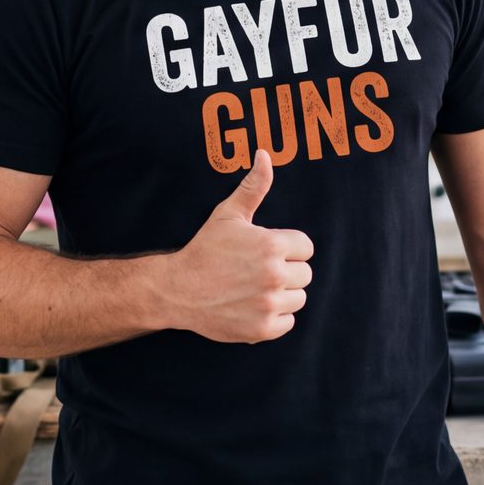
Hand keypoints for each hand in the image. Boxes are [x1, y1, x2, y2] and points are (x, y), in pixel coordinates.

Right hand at [169, 151, 312, 343]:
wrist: (177, 290)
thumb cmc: (205, 250)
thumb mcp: (228, 215)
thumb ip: (253, 187)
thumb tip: (265, 155)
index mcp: (272, 245)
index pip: (306, 248)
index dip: (287, 248)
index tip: (264, 252)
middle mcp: (274, 275)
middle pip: (305, 274)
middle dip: (286, 271)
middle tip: (256, 271)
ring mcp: (269, 304)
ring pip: (298, 298)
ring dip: (281, 295)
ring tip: (254, 288)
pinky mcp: (263, 329)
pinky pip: (288, 323)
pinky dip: (274, 318)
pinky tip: (252, 307)